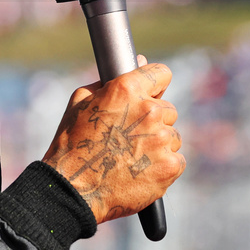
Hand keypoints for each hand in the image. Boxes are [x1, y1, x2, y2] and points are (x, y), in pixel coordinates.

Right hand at [42, 60, 184, 222]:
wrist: (72, 189)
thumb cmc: (72, 144)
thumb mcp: (81, 102)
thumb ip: (111, 80)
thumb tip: (139, 60)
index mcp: (127, 90)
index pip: (161, 74)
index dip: (155, 85)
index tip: (151, 94)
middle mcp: (149, 111)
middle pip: (168, 109)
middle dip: (153, 120)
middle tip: (130, 137)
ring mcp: (162, 140)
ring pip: (172, 136)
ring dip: (159, 144)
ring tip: (132, 157)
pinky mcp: (170, 166)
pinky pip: (177, 159)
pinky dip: (163, 166)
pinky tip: (141, 171)